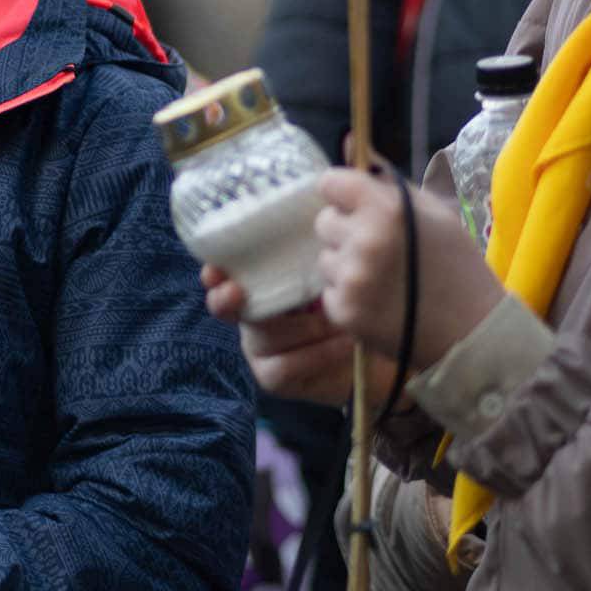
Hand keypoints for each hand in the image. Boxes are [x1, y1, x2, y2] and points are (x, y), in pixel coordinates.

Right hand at [203, 264, 398, 408]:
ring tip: (338, 321)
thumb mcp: (333, 273)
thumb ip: (313, 253)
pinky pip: (285, 365)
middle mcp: (253, 317)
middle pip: (229, 308)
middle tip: (236, 291)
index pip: (224, 277)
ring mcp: (259, 349)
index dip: (214, 274)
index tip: (215, 270)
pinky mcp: (272, 377)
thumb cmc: (352, 302)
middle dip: (226, 299)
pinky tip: (343, 344)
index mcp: (261, 286)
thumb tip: (313, 213)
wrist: (377, 351)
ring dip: (306, 327)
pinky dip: (318, 354)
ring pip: (264, 336)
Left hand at [314, 168, 503, 371]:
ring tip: (384, 278)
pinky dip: (348, 296)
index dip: (343, 194)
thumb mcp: (433, 211)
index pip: (329, 182)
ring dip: (346, 265)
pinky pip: (330, 292)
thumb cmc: (457, 264)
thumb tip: (349, 142)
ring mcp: (351, 278)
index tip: (357, 205)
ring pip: (326, 258)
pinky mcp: (344, 311)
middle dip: (345, 230)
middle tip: (379, 247)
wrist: (473, 331)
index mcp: (386, 208)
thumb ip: (386, 178)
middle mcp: (364, 240)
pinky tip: (380, 301)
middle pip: (324, 221)